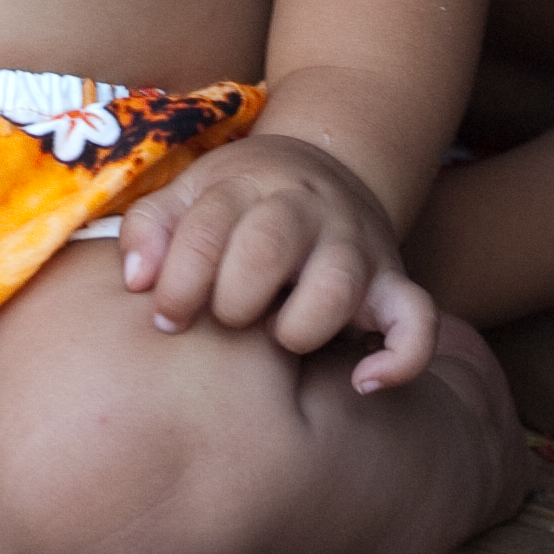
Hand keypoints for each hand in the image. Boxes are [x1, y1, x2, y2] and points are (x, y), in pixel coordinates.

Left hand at [117, 134, 436, 389]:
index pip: (207, 228)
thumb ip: (150, 230)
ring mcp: (356, 246)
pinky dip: (400, 357)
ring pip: (338, 285)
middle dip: (233, 299)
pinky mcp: (393, 283)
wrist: (322, 172)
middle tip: (224, 320)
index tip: (166, 317)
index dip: (178, 282)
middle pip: (268, 247)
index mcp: (250, 184)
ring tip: (277, 340)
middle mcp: (308, 210)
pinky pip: (417, 321)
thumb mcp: (189, 196)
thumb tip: (136, 281)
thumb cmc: (236, 205)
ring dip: (298, 326)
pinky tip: (361, 382)